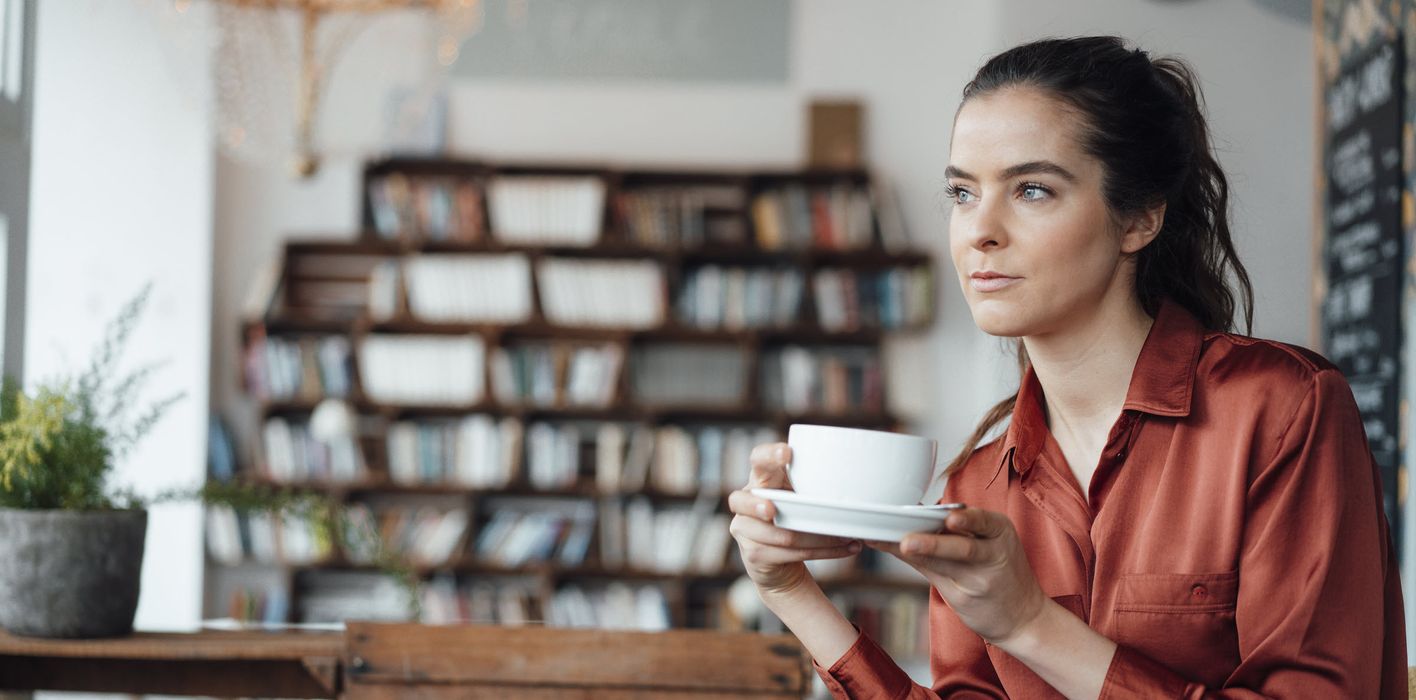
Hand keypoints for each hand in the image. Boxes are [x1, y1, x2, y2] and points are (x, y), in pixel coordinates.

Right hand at [728, 442, 861, 596]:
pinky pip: (790, 553)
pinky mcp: (754, 554)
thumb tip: (860, 481)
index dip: (768, 455)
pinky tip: (845, 548)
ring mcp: (745, 530)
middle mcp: (746, 502)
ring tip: (845, 535)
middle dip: (758, 505)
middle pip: (740, 499)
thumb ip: (814, 486)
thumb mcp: (802, 496)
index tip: (786, 453)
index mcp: (762, 479)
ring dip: (817, 536)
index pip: (757, 460)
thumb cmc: (795, 517)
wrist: (780, 562)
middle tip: (770, 510)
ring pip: (780, 534)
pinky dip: (822, 551)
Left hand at [869, 508, 1047, 644]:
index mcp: (1000, 531)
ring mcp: (979, 581)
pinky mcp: (964, 599)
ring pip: (946, 564)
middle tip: (908, 540)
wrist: (1024, 616)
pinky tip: (894, 550)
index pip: (984, 522)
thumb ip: (957, 528)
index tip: (950, 517)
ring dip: (920, 554)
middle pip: (963, 548)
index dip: (968, 520)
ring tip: (902, 547)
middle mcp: (993, 555)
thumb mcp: (991, 542)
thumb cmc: (1001, 571)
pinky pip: (933, 576)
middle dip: (934, 543)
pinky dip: (913, 561)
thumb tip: (914, 509)